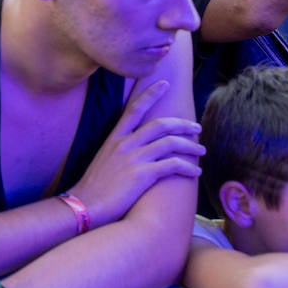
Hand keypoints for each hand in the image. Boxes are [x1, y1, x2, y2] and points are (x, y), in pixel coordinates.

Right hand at [67, 79, 203, 225]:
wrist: (85, 204)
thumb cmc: (95, 187)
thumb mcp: (104, 160)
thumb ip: (120, 150)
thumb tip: (138, 149)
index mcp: (114, 138)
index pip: (134, 108)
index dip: (151, 93)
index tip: (165, 83)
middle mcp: (125, 144)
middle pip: (160, 124)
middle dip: (183, 124)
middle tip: (196, 127)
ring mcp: (134, 158)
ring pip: (170, 143)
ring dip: (191, 146)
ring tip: (201, 151)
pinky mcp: (142, 174)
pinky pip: (173, 165)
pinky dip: (188, 167)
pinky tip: (195, 173)